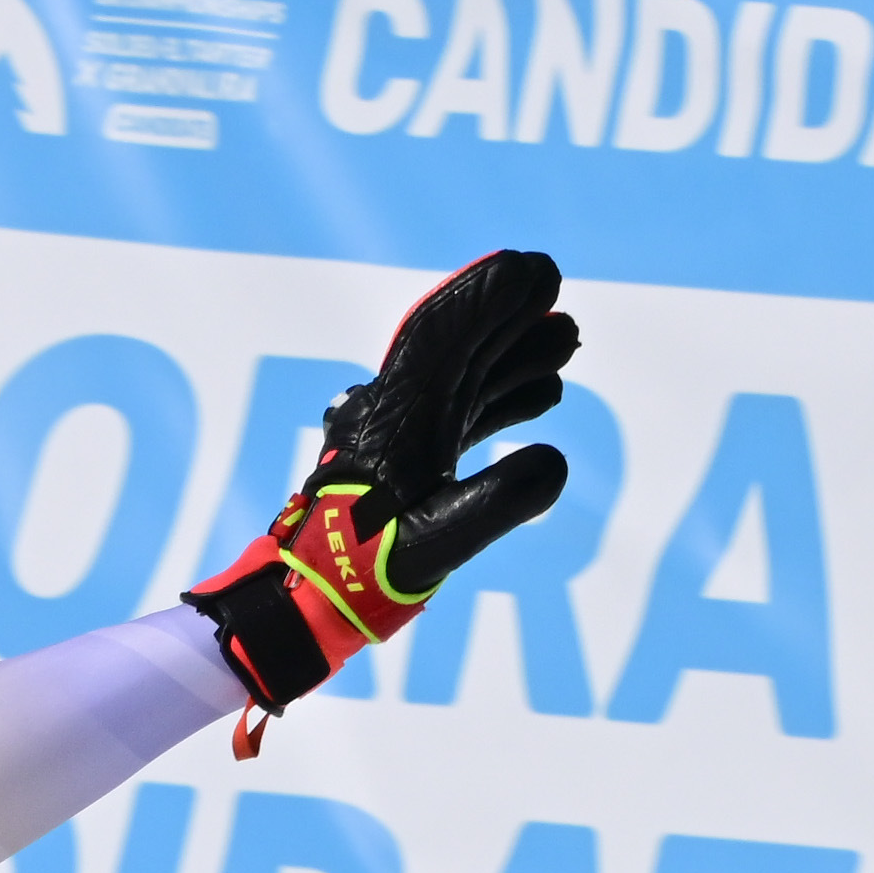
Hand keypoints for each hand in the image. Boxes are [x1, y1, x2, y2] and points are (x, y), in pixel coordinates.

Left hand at [185, 249, 579, 726]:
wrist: (309, 600)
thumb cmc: (363, 571)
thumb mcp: (437, 542)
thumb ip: (498, 503)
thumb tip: (554, 462)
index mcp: (396, 415)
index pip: (442, 335)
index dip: (487, 295)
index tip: (533, 271)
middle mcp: (396, 413)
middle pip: (457, 347)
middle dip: (507, 316)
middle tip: (554, 289)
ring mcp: (402, 436)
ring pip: (463, 378)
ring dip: (511, 355)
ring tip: (564, 340)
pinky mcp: (408, 461)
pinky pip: (461, 414)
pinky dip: (501, 399)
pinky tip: (544, 395)